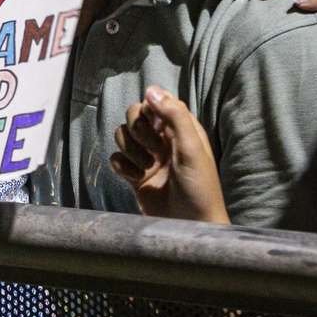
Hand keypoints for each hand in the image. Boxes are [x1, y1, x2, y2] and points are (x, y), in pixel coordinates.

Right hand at [109, 86, 228, 222]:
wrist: (190, 227)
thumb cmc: (199, 188)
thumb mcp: (192, 149)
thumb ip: (174, 116)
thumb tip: (151, 90)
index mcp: (180, 129)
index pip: (156, 101)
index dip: (150, 109)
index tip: (157, 126)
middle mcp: (162, 140)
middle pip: (134, 115)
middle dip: (138, 130)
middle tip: (154, 150)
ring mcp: (148, 158)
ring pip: (122, 135)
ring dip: (130, 149)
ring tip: (147, 167)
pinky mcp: (135, 176)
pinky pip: (116, 159)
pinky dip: (122, 166)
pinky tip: (136, 179)